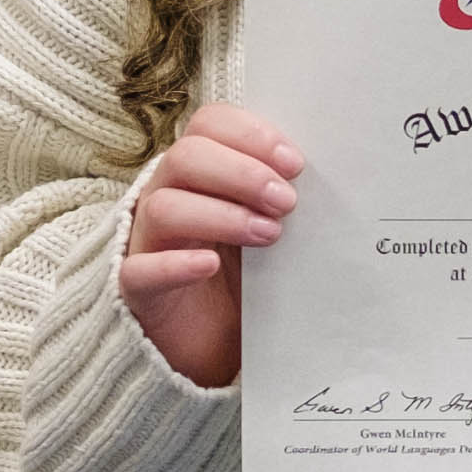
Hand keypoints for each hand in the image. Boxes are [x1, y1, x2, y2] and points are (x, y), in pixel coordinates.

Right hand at [117, 104, 299, 391]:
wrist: (210, 347)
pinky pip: (141, 270)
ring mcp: (147, 242)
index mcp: (198, 173)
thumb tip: (334, 177)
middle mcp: (165, 197)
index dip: (250, 135)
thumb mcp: (266, 231)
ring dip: (222, 215)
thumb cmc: (243, 278)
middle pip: (186, 157)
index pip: (209, 125)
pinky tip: (209, 266)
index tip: (295, 163)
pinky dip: (175, 264)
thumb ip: (284, 201)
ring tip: (269, 235)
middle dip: (243, 173)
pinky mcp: (136, 290)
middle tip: (287, 202)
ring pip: (164, 207)